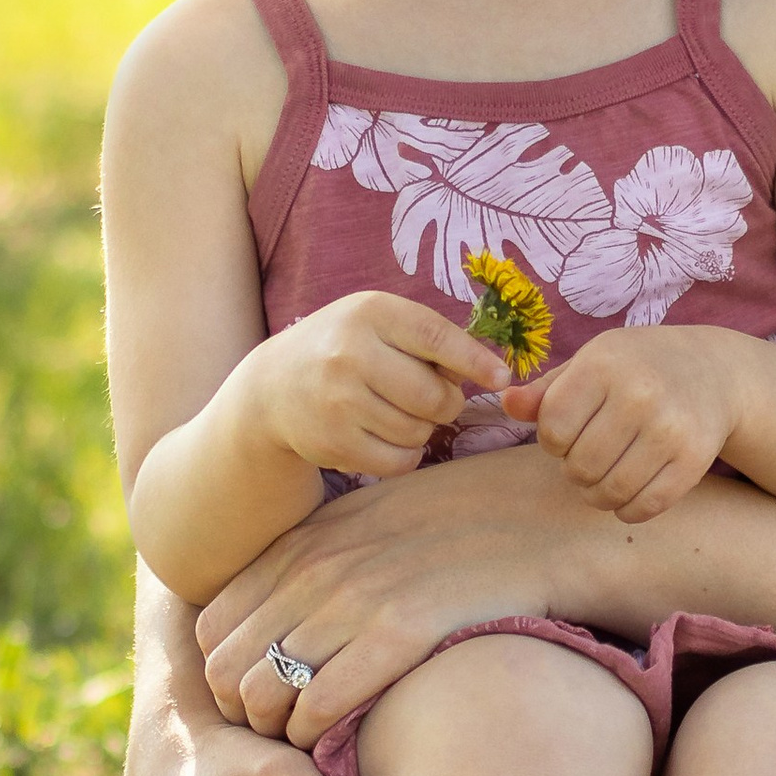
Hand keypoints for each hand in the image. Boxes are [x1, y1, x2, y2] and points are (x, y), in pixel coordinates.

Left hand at [195, 440, 627, 743]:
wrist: (545, 519)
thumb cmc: (466, 531)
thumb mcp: (377, 524)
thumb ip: (322, 558)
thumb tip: (281, 612)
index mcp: (306, 541)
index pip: (212, 625)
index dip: (224, 672)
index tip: (260, 697)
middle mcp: (317, 567)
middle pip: (227, 668)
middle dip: (242, 712)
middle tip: (281, 733)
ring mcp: (356, 597)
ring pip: (263, 694)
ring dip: (275, 732)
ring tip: (310, 743)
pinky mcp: (400, 630)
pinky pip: (319, 706)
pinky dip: (315, 736)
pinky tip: (341, 742)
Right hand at [260, 291, 513, 477]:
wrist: (273, 388)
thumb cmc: (342, 347)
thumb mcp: (377, 323)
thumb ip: (427, 338)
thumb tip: (489, 371)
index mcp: (370, 313)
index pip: (436, 337)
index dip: (475, 361)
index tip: (501, 377)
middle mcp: (350, 354)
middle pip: (434, 396)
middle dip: (447, 403)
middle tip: (434, 400)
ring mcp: (339, 401)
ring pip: (419, 432)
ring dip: (422, 429)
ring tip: (396, 412)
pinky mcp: (333, 442)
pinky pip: (399, 462)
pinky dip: (405, 456)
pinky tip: (386, 437)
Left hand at [500, 326, 742, 522]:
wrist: (714, 372)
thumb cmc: (637, 367)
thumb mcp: (591, 363)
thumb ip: (546, 390)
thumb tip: (505, 402)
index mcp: (604, 364)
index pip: (552, 430)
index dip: (552, 440)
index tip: (570, 431)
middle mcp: (640, 394)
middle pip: (579, 466)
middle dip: (576, 469)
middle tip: (589, 455)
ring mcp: (671, 429)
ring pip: (609, 492)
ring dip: (598, 493)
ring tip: (605, 474)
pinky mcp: (694, 460)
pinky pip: (644, 507)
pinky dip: (629, 509)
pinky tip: (630, 489)